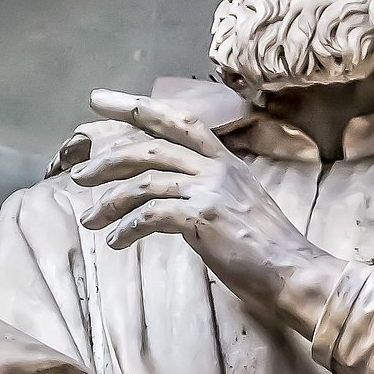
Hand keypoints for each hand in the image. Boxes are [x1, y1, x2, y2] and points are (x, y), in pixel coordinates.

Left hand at [71, 90, 344, 336]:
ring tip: (88, 219)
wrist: (296, 273)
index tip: (98, 100)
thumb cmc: (267, 251)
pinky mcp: (203, 218)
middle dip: (107, 157)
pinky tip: (116, 242)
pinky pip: (150, 215)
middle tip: (77, 173)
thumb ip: (206, 194)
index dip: (135, 107)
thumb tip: (170, 202)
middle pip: (150, 146)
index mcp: (226, 161)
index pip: (176, 121)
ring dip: (108, 201)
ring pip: (144, 181)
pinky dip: (127, 228)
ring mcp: (210, 190)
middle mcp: (217, 167)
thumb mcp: (238, 207)